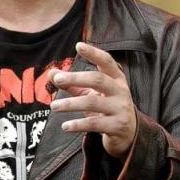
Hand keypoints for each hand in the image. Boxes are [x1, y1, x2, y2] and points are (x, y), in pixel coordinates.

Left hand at [49, 42, 136, 159]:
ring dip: (71, 104)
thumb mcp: (90, 92)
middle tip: (58, 80)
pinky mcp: (117, 126)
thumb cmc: (106, 106)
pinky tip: (65, 126)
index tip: (78, 45)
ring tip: (54, 106)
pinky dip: (78, 124)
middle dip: (76, 78)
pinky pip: (95, 124)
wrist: (128, 133)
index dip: (94, 53)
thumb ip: (72, 83)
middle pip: (98, 79)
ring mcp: (121, 108)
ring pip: (93, 102)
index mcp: (116, 78)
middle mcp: (121, 91)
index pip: (106, 61)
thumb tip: (51, 73)